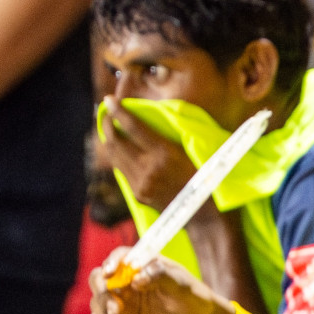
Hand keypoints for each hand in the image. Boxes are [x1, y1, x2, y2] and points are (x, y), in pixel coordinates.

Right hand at [89, 246, 233, 313]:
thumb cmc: (192, 296)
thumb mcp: (181, 284)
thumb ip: (160, 276)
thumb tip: (136, 278)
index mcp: (142, 265)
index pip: (120, 258)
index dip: (111, 263)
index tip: (109, 274)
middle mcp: (128, 281)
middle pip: (101, 281)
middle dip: (102, 294)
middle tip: (115, 309)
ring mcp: (123, 301)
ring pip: (99, 304)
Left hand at [98, 96, 196, 210]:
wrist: (205, 213)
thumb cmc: (205, 175)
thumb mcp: (190, 150)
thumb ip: (168, 135)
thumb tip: (149, 115)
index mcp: (165, 154)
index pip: (133, 127)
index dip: (119, 111)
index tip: (109, 99)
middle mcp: (149, 169)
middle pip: (116, 140)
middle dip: (108, 123)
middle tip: (108, 112)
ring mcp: (140, 184)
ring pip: (114, 155)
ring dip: (109, 139)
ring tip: (111, 128)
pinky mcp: (137, 194)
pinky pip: (121, 169)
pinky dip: (118, 155)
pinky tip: (121, 148)